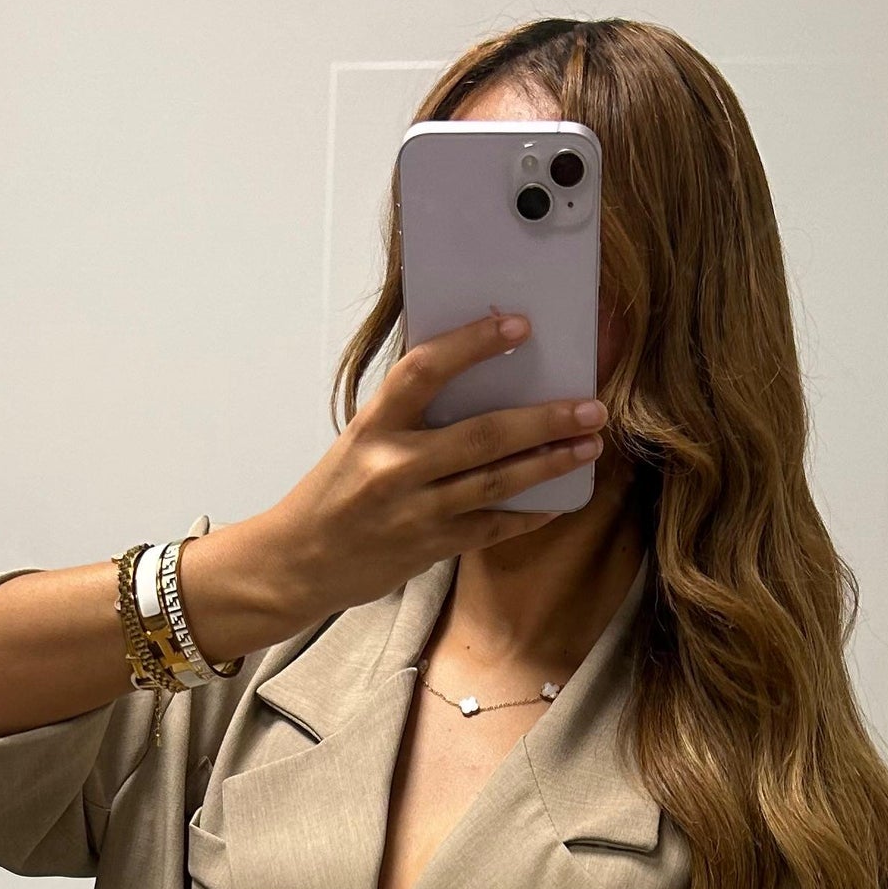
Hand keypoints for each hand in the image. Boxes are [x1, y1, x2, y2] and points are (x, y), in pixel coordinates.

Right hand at [184, 313, 607, 647]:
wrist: (297, 563)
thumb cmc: (333, 494)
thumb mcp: (360, 440)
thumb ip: (408, 414)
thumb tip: (476, 376)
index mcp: (373, 426)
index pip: (425, 370)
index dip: (472, 344)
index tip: (519, 325)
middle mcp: (394, 467)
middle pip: (482, 435)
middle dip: (543, 419)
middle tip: (590, 405)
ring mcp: (414, 512)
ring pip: (495, 483)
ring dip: (549, 463)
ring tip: (589, 444)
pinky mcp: (428, 549)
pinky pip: (491, 528)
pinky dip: (528, 514)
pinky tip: (561, 500)